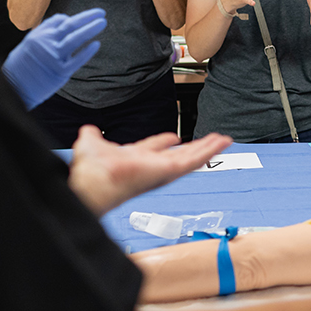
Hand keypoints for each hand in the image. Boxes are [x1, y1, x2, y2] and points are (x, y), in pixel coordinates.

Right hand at [1, 8, 106, 108]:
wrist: (14, 88)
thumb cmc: (22, 66)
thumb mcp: (29, 43)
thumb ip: (45, 32)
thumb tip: (63, 19)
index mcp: (38, 35)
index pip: (59, 20)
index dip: (72, 19)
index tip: (80, 19)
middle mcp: (46, 43)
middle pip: (70, 25)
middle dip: (87, 17)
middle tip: (101, 12)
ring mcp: (54, 57)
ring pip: (76, 38)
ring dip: (91, 28)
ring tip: (103, 22)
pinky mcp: (60, 72)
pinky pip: (78, 59)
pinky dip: (88, 51)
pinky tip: (97, 44)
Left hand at [67, 126, 232, 215]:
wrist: (93, 180)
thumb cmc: (91, 170)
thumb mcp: (90, 144)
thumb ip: (91, 136)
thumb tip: (87, 130)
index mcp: (135, 159)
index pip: (155, 150)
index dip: (164, 142)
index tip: (174, 138)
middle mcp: (151, 166)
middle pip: (180, 154)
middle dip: (195, 147)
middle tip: (210, 140)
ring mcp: (163, 169)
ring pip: (191, 158)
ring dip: (208, 148)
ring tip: (223, 140)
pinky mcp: (170, 170)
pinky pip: (194, 161)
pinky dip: (209, 151)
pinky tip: (220, 144)